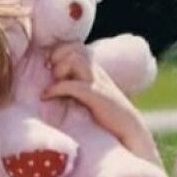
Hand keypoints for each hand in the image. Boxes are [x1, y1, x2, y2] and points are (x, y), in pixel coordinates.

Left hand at [42, 42, 161, 166]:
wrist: (129, 131)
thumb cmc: (109, 118)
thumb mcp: (91, 96)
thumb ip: (78, 85)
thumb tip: (54, 83)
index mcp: (96, 70)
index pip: (76, 45)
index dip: (60, 50)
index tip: (49, 64)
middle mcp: (97, 72)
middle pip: (75, 48)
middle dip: (57, 56)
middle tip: (50, 73)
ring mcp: (98, 82)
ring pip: (74, 59)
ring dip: (58, 70)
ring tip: (52, 85)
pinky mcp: (96, 96)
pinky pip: (72, 85)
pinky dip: (55, 89)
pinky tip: (46, 97)